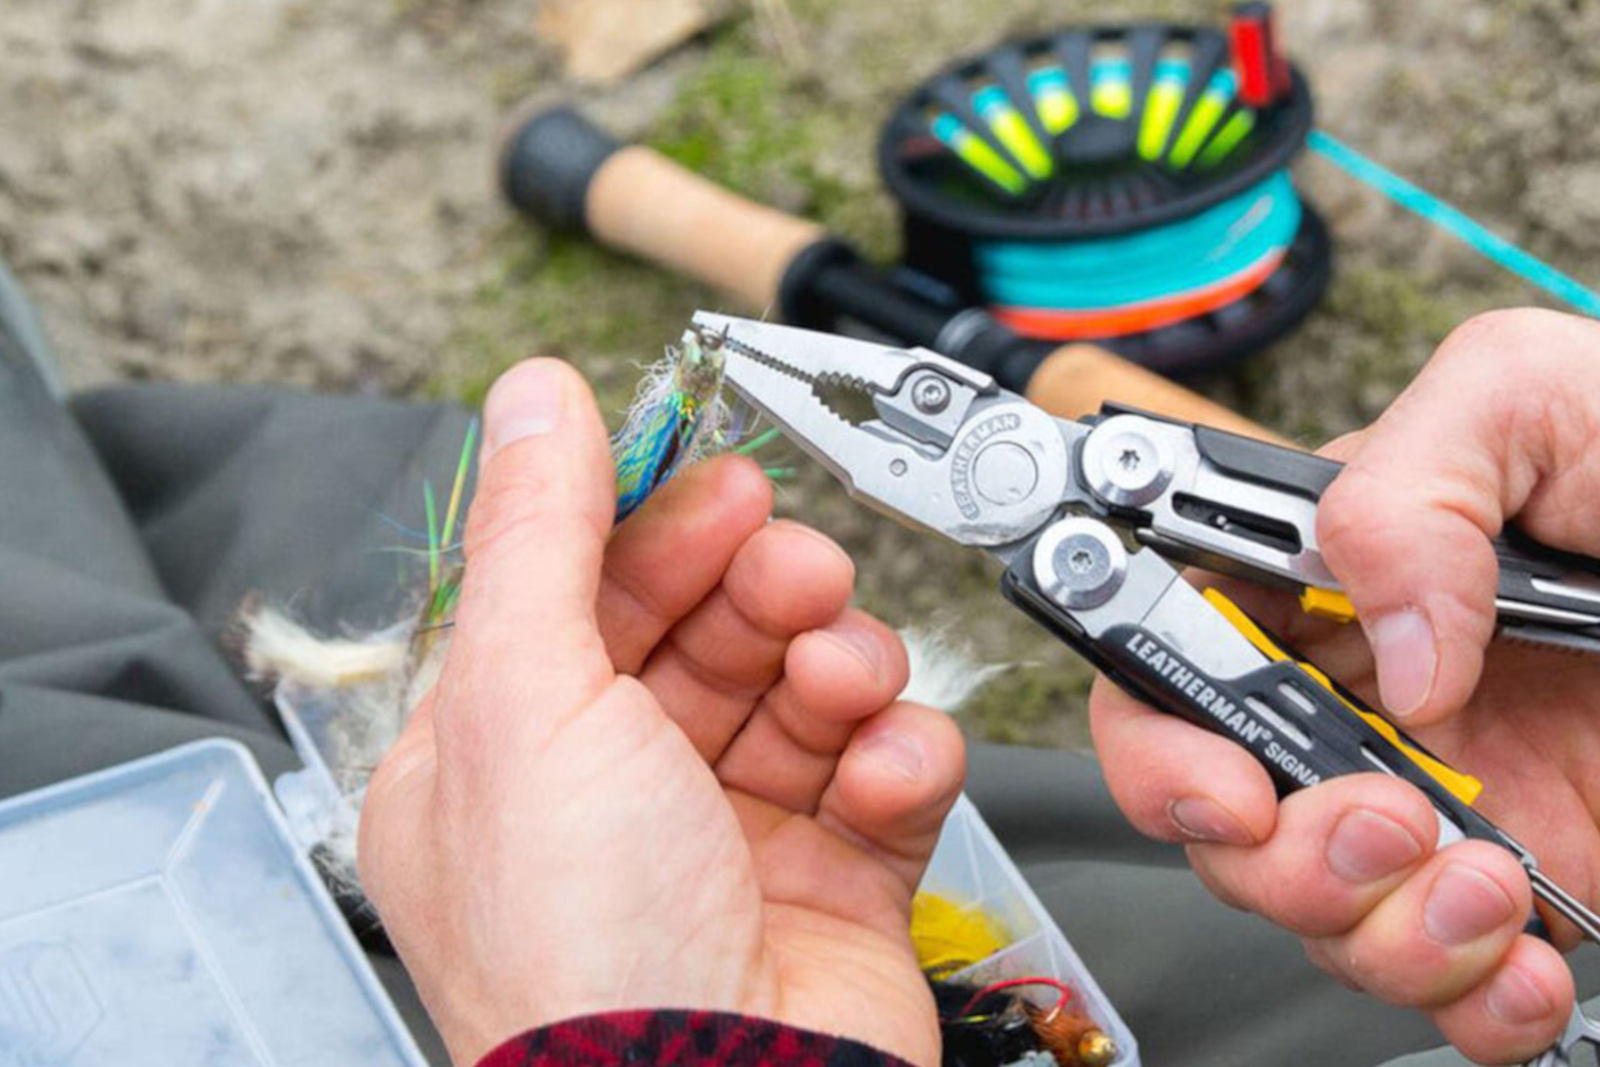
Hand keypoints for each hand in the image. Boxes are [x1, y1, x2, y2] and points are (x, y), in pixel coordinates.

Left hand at [359, 360, 964, 1066]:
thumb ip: (539, 531)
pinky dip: (898, 757)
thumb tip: (534, 397)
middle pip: (705, 634)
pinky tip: (878, 769)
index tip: (714, 479)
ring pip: (803, 691)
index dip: (652, 529)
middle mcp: (614, 798)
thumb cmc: (582, 945)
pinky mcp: (835, 881)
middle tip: (792, 563)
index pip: (583, 600)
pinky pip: (885, 774)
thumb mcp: (525, 699)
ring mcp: (728, 840)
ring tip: (837, 672)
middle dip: (758, 585)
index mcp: (506, 759)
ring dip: (837, 662)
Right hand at [1091, 309, 1599, 1063]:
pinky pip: (1447, 979)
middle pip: (1222, 821)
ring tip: (1487, 881)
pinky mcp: (1523, 872)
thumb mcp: (1524, 398)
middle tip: (1388, 821)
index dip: (1158, 744)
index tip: (1228, 790)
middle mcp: (1353, 696)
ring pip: (1321, 917)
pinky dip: (1471, 1004)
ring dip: (1384, 934)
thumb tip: (1387, 645)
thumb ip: (1409, 488)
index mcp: (1313, 581)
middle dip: (1280, 858)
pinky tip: (1523, 961)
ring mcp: (1435, 792)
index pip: (1164, 665)